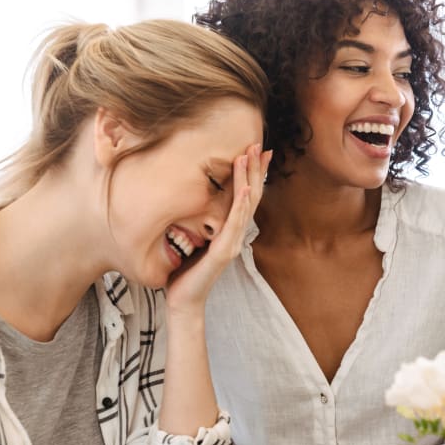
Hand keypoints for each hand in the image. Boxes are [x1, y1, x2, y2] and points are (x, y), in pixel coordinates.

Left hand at [166, 144, 270, 310]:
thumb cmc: (186, 272)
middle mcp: (236, 234)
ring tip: (251, 156)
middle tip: (261, 145)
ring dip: (249, 178)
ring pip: (246, 205)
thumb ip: (202, 222)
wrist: (184, 300)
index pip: (246, 196)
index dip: (253, 174)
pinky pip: (235, 223)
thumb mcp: (194, 239)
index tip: (259, 151)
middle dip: (256, 169)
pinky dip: (242, 205)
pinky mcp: (223, 251)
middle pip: (252, 196)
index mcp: (230, 230)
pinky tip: (245, 189)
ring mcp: (232, 242)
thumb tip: (196, 199)